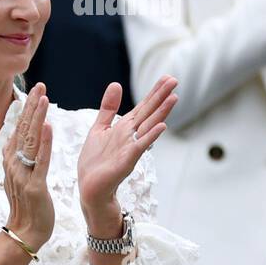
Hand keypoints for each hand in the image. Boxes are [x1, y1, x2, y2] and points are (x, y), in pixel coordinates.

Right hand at [1, 82, 54, 248]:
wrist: (25, 233)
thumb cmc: (27, 206)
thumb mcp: (21, 176)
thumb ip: (20, 157)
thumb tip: (20, 138)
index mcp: (11, 160)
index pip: (19, 129)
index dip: (27, 109)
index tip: (36, 90)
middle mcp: (13, 164)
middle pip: (23, 130)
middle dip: (32, 106)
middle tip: (40, 86)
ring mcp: (22, 174)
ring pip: (30, 141)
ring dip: (37, 118)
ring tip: (44, 99)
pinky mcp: (35, 186)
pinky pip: (40, 160)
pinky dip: (45, 143)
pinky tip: (49, 127)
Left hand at [77, 77, 177, 233]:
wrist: (90, 187)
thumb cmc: (96, 161)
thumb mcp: (99, 128)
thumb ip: (108, 108)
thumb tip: (116, 84)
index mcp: (125, 127)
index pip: (143, 106)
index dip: (154, 92)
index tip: (167, 77)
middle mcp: (131, 135)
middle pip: (149, 112)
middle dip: (161, 96)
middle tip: (175, 80)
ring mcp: (131, 147)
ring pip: (149, 126)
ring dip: (161, 113)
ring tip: (174, 98)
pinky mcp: (127, 159)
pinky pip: (140, 146)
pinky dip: (150, 136)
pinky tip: (161, 127)